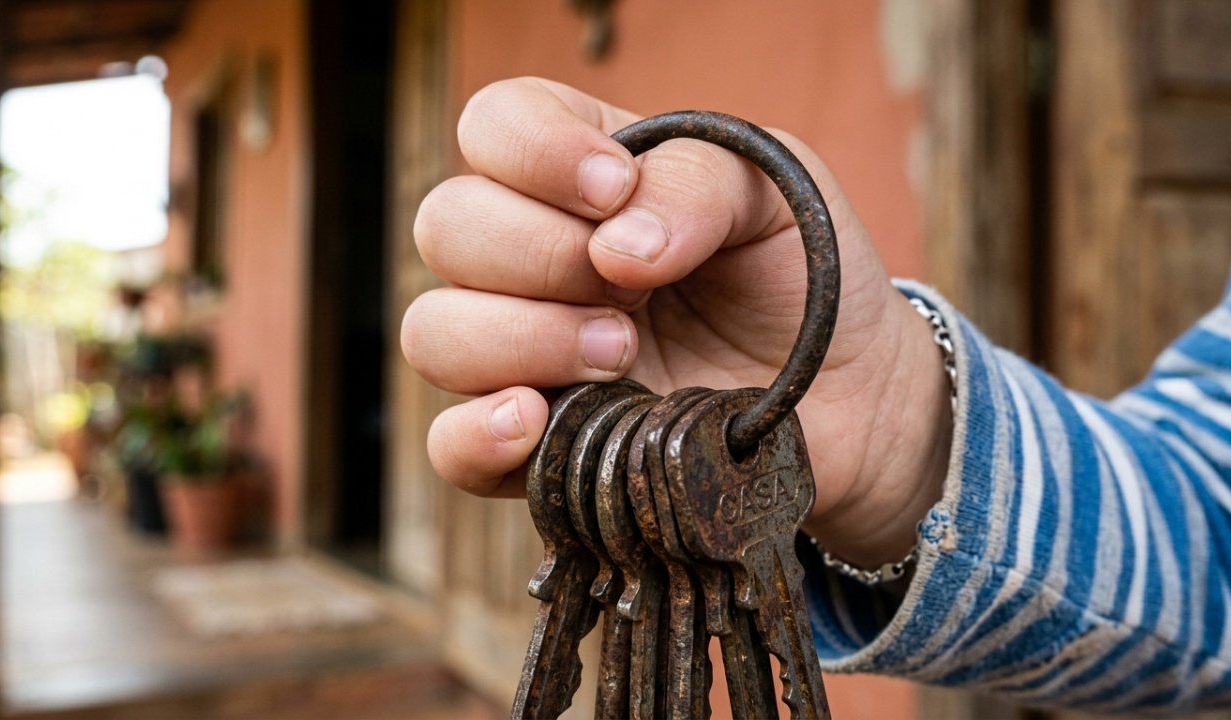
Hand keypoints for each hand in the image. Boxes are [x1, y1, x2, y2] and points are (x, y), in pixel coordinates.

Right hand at [401, 77, 950, 566]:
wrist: (855, 399)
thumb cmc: (807, 279)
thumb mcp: (777, 195)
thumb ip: (696, 183)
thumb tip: (615, 247)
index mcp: (583, 176)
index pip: (492, 125)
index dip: (532, 151)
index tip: (615, 189)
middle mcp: (537, 259)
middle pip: (447, 227)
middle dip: (538, 253)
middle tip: (634, 292)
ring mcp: (528, 355)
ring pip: (434, 331)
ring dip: (523, 338)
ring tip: (623, 355)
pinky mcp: (543, 447)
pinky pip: (450, 446)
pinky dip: (478, 434)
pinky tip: (537, 421)